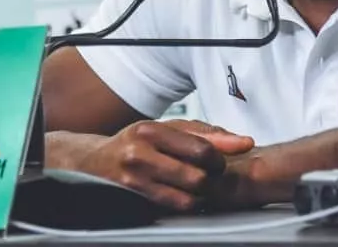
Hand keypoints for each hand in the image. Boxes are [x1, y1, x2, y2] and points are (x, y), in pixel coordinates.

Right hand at [71, 119, 253, 210]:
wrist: (93, 162)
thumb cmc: (136, 142)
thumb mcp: (167, 129)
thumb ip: (207, 133)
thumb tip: (244, 143)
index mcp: (151, 130)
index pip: (202, 148)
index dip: (219, 159)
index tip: (218, 161)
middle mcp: (139, 154)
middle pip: (197, 177)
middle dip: (210, 180)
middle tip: (209, 176)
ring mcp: (134, 180)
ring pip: (188, 198)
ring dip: (200, 196)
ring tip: (196, 187)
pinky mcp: (133, 201)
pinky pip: (173, 209)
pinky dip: (186, 204)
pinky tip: (183, 195)